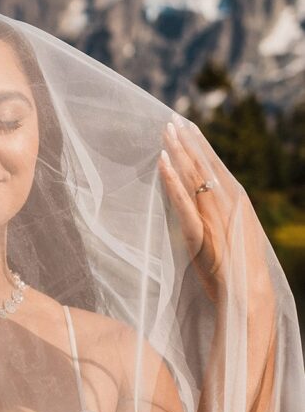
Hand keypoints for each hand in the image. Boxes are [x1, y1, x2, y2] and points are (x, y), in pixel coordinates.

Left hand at [157, 114, 269, 306]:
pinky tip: (162, 162)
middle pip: (204, 164)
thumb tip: (207, 204)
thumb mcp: (233, 236)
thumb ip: (221, 217)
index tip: (187, 126)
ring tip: (165, 131)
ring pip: (194, 175)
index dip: (200, 145)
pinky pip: (182, 200)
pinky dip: (171, 180)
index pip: (215, 166)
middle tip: (172, 119)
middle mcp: (227, 201)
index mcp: (236, 201)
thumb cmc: (239, 269)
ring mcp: (214, 215)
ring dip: (178, 151)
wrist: (248, 293)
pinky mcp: (200, 231)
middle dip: (187, 140)